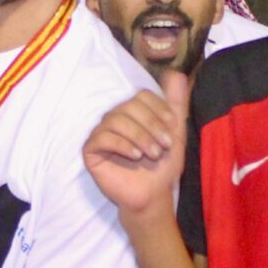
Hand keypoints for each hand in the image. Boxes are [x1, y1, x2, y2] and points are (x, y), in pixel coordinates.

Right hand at [83, 76, 189, 218]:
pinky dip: (121, 144)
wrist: (152, 193)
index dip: (158, 109)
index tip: (172, 129)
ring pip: (116, 120)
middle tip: (163, 146)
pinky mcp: (91, 150)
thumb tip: (177, 74)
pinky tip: (135, 155)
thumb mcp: (175, 132)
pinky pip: (102, 137)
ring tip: (151, 154)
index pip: (141, 95)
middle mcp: (115, 118)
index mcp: (133, 112)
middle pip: (129, 106)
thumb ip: (176, 104)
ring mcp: (101, 133)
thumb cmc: (162, 165)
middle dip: (151, 125)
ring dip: (139, 136)